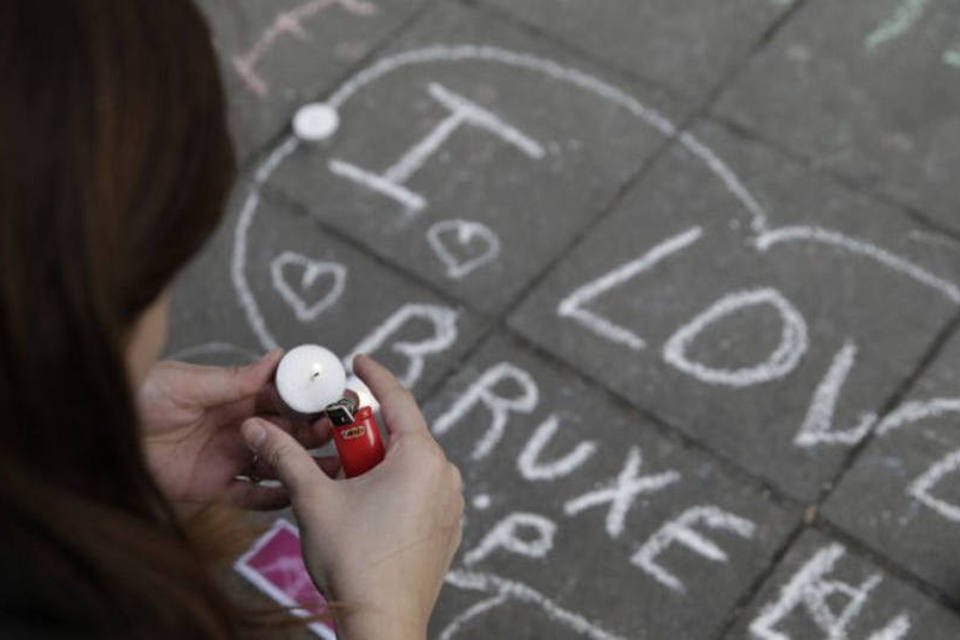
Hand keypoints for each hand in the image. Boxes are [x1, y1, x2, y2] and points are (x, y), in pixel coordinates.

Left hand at [138, 350, 337, 511]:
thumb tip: (278, 356)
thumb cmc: (139, 396)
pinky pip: (249, 496)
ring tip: (333, 468)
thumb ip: (234, 378)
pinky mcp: (212, 487)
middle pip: (286, 432)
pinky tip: (295, 496)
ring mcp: (227, 458)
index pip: (282, 398)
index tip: (333, 399)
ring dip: (302, 466)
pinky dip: (272, 498)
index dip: (308, 400)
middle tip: (339, 434)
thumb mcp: (187, 383)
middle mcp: (237, 428)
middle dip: (314, 433)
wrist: (100, 433)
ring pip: (276, 464)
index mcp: (235, 398)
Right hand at [240, 355, 463, 639]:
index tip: (358, 361)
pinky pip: (420, 491)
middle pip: (400, 435)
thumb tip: (257, 429)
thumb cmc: (355, 563)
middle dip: (363, 433)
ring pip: (408, 465)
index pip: (397, 399)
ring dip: (376, 464)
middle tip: (330, 441)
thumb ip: (286, 456)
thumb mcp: (313, 499)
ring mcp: (450, 503)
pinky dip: (393, 488)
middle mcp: (444, 474)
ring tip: (342, 484)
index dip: (373, 376)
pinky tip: (365, 508)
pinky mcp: (448, 528)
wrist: (382, 623)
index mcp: (420, 457)